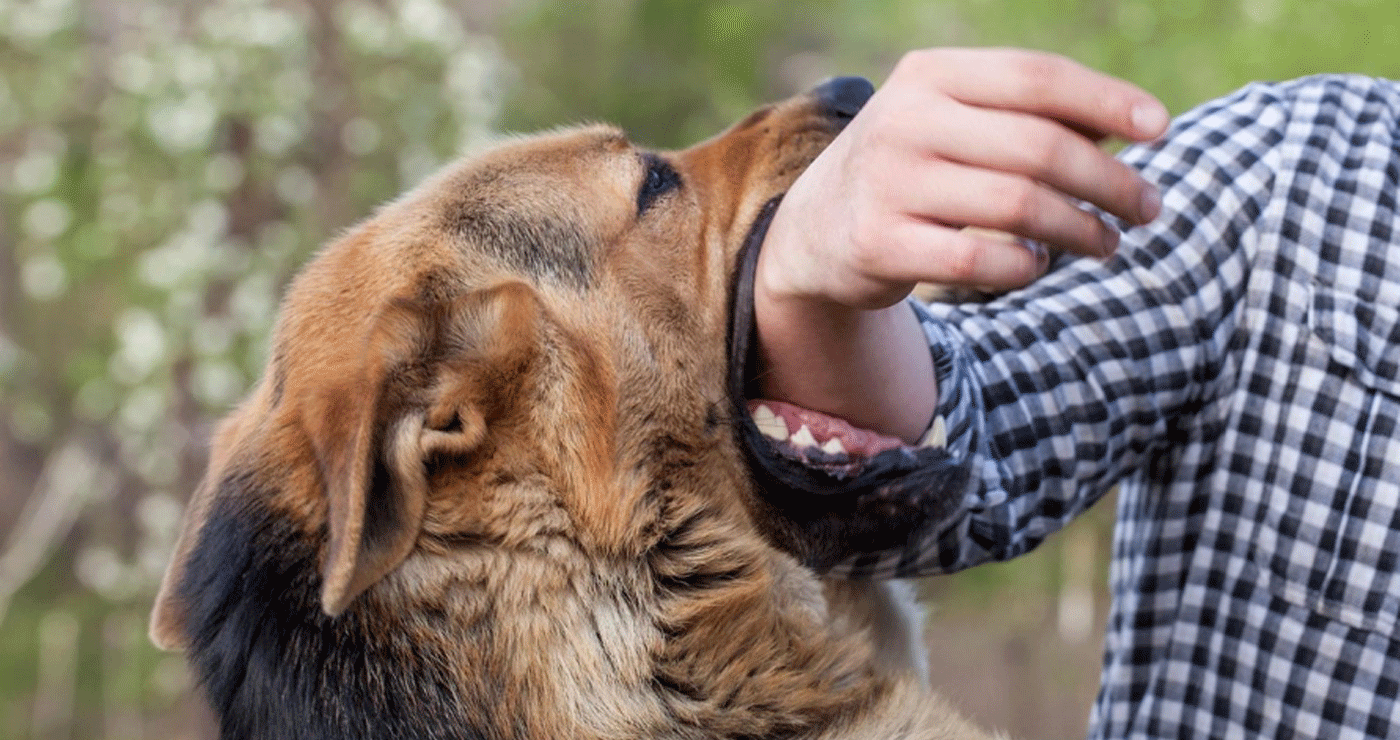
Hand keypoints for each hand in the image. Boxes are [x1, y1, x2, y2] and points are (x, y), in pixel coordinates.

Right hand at [755, 49, 1168, 441]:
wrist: (816, 229)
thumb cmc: (914, 168)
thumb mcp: (955, 122)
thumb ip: (1029, 117)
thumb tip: (1131, 127)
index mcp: (930, 75)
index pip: (1036, 78)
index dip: (1107, 100)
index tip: (1160, 130)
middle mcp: (904, 121)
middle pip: (1039, 147)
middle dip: (1109, 181)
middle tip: (1148, 208)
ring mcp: (889, 183)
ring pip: (1019, 206)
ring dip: (1081, 230)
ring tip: (1108, 243)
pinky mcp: (880, 244)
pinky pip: (981, 259)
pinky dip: (1025, 266)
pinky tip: (1038, 265)